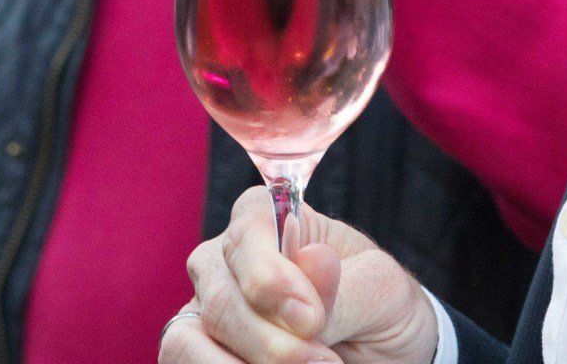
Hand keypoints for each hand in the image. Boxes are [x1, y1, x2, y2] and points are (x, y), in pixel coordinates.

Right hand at [163, 187, 438, 363]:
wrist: (378, 350)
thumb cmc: (378, 307)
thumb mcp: (382, 292)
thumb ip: (345, 286)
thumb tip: (311, 259)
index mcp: (272, 217)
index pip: (249, 228)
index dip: (271, 277)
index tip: (310, 319)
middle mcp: (227, 257)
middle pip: (222, 298)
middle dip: (272, 343)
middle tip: (325, 362)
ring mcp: (206, 306)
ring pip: (190, 340)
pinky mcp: (197, 349)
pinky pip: (185, 363)